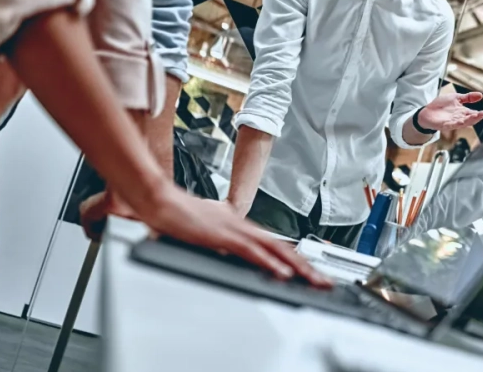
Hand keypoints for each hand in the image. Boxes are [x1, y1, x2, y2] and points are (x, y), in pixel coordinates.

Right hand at [81, 187, 332, 286]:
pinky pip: (252, 252)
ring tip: (313, 280)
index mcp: (241, 224)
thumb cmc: (177, 214)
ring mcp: (234, 230)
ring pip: (274, 249)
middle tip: (324, 281)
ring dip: (297, 267)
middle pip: (283, 247)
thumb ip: (220, 239)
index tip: (311, 272)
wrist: (159, 200)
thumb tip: (228, 250)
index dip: (296, 258)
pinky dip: (269, 263)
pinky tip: (282, 273)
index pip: (275, 243)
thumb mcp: (206, 229)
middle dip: (307, 267)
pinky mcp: (223, 236)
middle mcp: (243, 225)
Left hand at [418, 92, 482, 131]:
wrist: (426, 111)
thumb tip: (480, 95)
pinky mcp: (444, 125)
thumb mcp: (456, 98)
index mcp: (462, 112)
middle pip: (470, 119)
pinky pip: (452, 125)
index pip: (474, 113)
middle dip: (478, 117)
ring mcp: (452, 122)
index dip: (481, 113)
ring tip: (476, 116)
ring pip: (463, 122)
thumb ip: (468, 97)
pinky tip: (461, 121)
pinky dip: (457, 123)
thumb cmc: (440, 105)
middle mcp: (459, 118)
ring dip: (470, 120)